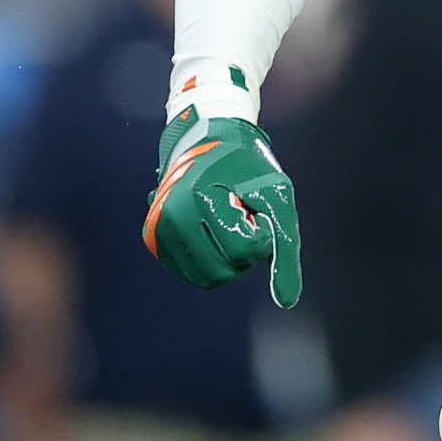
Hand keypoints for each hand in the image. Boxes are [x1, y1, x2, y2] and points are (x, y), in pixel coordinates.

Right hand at [141, 110, 302, 306]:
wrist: (208, 140)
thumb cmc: (248, 168)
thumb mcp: (276, 196)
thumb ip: (284, 247)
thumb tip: (287, 300)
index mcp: (200, 197)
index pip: (244, 248)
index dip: (261, 235)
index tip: (257, 210)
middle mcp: (172, 215)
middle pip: (224, 271)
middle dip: (244, 251)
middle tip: (244, 218)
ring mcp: (159, 228)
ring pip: (206, 278)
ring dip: (227, 259)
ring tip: (227, 224)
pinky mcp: (154, 237)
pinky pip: (188, 273)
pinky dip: (209, 262)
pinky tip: (214, 234)